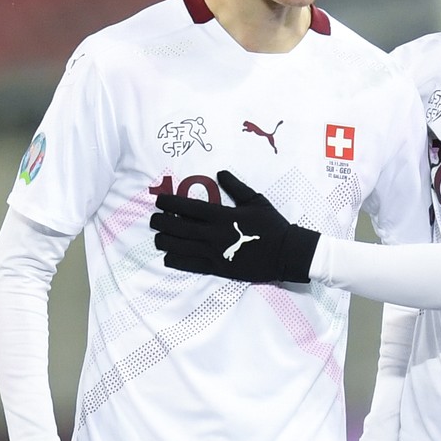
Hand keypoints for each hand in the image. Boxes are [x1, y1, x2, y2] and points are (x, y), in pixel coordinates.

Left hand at [149, 170, 319, 282]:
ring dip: (164, 241)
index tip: (160, 201)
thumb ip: (236, 187)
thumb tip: (220, 172)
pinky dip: (175, 260)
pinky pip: (189, 265)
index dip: (169, 203)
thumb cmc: (272, 225)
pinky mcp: (217, 268)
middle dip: (160, 222)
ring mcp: (213, 252)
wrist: (286, 252)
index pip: (186, 207)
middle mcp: (212, 234)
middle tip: (154, 219)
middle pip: (176, 227)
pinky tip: (169, 256)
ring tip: (159, 237)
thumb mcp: (256, 201)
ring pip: (178, 247)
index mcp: (221, 215)